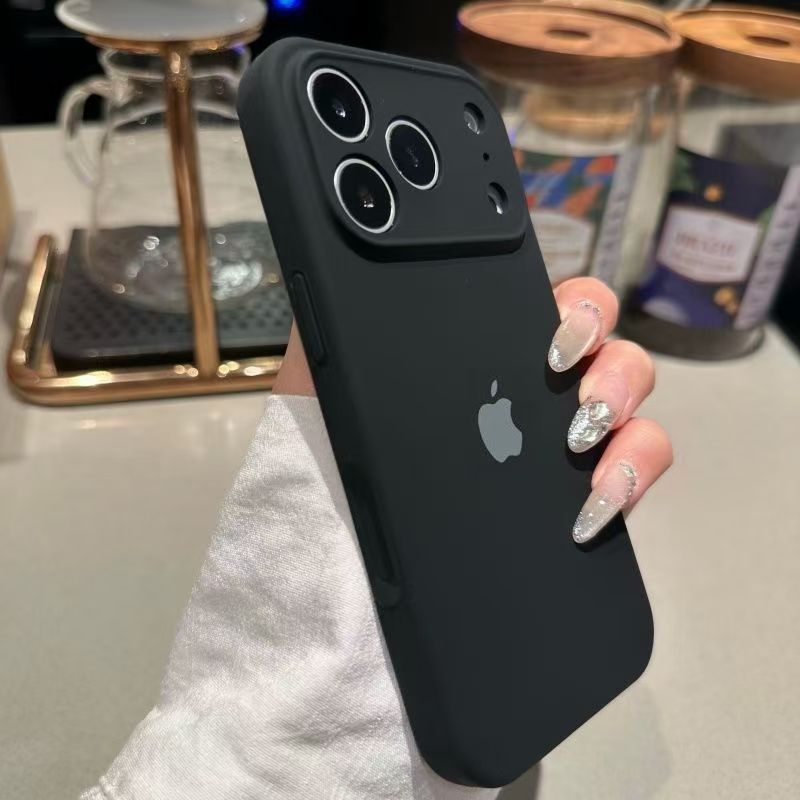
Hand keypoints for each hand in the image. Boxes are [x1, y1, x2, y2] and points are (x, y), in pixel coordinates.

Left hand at [274, 275, 671, 542]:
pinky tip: (594, 500)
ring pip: (633, 393)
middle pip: (604, 338)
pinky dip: (633, 475)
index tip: (549, 335)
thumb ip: (340, 312)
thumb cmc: (329, 458)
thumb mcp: (326, 374)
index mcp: (486, 349)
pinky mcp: (587, 493)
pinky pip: (639, 467)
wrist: (336, 547)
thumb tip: (345, 255)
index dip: (570, 306)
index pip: (551, 302)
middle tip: (559, 376)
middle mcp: (535, 387)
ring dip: (622, 404)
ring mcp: (566, 437)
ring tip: (581, 438)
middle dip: (600, 347)